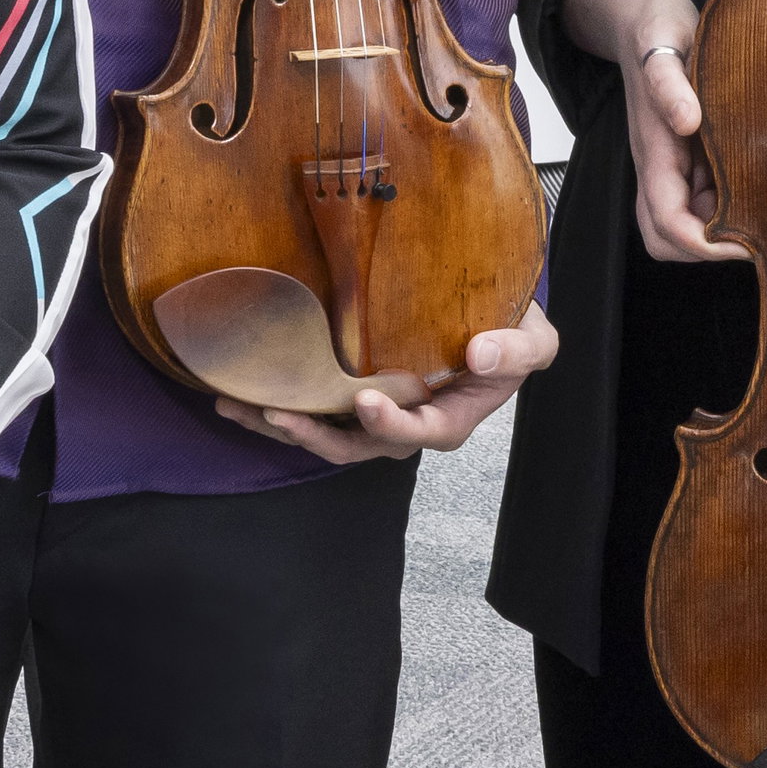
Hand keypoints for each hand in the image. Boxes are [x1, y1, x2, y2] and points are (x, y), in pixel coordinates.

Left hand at [218, 303, 563, 462]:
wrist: (492, 322)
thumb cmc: (512, 336)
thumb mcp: (532, 342)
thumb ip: (514, 350)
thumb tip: (479, 353)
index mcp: (448, 420)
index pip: (417, 433)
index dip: (390, 425)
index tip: (365, 401)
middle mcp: (406, 425)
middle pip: (354, 445)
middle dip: (312, 433)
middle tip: (274, 413)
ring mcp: (376, 413)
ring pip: (325, 432)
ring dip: (280, 423)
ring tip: (234, 406)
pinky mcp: (354, 394)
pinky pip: (315, 407)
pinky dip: (279, 402)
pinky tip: (240, 389)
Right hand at [623, 22, 747, 265]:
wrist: (645, 20)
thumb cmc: (656, 32)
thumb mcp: (665, 45)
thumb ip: (669, 82)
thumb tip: (686, 120)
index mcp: (654, 151)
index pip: (667, 221)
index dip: (703, 245)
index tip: (746, 245)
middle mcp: (659, 167)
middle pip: (667, 237)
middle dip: (706, 251)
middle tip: (756, 240)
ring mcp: (671, 165)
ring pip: (686, 223)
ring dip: (719, 232)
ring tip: (766, 217)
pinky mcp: (686, 157)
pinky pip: (701, 200)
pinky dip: (726, 208)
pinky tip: (760, 189)